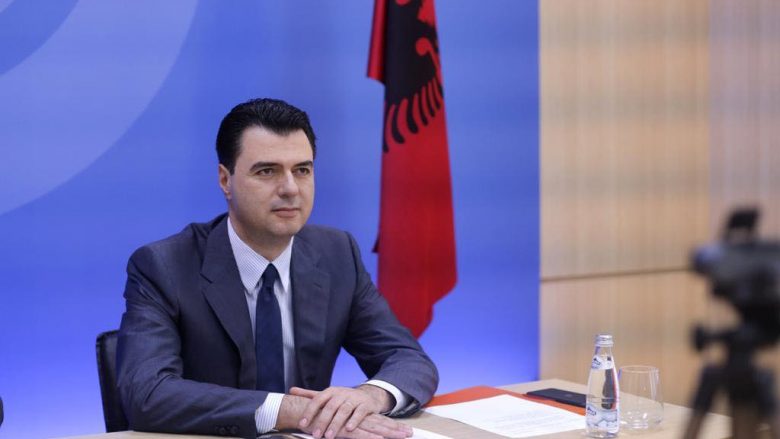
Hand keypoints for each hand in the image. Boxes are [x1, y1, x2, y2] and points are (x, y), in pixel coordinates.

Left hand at [289, 386, 407, 438]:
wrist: (368, 395)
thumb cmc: (343, 398)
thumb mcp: (327, 395)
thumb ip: (310, 395)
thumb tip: (291, 390)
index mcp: (330, 391)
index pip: (317, 400)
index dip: (309, 412)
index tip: (302, 424)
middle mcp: (342, 393)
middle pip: (330, 407)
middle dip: (322, 421)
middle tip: (316, 435)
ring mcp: (354, 398)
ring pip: (344, 410)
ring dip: (336, 423)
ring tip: (329, 436)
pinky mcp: (365, 405)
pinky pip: (359, 412)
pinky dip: (354, 420)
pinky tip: (349, 429)